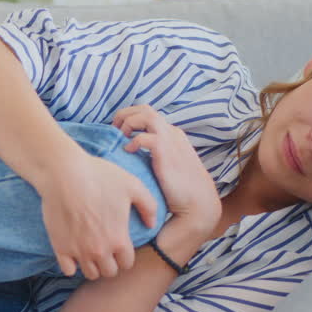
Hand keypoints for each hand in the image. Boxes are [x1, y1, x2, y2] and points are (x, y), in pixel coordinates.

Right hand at [35, 152, 158, 279]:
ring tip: (90, 251)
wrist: (64, 174)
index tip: (120, 247)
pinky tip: (73, 251)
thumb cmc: (100, 176)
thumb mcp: (133, 185)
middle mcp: (100, 251)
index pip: (127, 264)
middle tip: (105, 250)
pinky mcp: (60, 248)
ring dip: (92, 265)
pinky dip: (72, 265)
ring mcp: (79, 251)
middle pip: (109, 272)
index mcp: (119, 239)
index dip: (125, 257)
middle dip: (110, 263)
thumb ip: (148, 206)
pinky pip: (68, 270)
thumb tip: (151, 224)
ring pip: (90, 274)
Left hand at [114, 105, 220, 231]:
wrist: (198, 203)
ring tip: (119, 137)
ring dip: (128, 122)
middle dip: (125, 115)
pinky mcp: (165, 152)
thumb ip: (153, 156)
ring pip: (145, 115)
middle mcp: (171, 132)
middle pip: (144, 109)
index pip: (148, 114)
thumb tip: (130, 155)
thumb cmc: (180, 189)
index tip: (117, 132)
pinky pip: (144, 137)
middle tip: (113, 131)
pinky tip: (128, 152)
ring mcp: (170, 140)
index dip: (130, 118)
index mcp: (172, 134)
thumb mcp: (166, 165)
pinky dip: (133, 142)